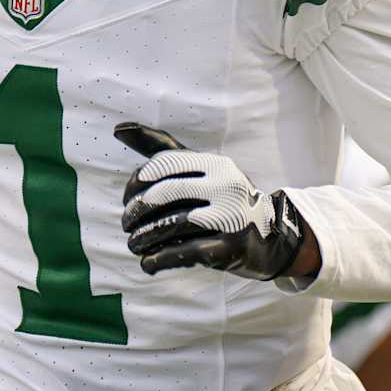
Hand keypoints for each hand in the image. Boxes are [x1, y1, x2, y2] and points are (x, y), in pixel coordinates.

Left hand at [115, 124, 309, 280]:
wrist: (271, 238)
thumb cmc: (222, 199)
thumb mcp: (200, 170)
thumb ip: (161, 149)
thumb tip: (119, 128)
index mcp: (214, 164)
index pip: (163, 165)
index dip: (135, 183)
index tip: (126, 200)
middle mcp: (224, 186)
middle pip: (162, 195)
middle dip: (135, 212)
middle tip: (126, 225)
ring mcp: (229, 217)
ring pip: (169, 225)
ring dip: (142, 239)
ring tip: (133, 245)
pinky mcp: (229, 249)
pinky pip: (183, 252)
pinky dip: (158, 259)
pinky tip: (147, 263)